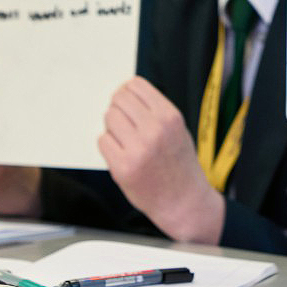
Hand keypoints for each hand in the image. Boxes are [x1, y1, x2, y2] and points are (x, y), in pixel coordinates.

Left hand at [99, 77, 223, 244]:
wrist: (183, 201)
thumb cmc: (179, 164)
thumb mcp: (178, 130)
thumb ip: (155, 112)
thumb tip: (124, 93)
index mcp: (170, 117)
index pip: (135, 86)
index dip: (128, 91)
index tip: (127, 99)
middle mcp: (154, 130)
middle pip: (118, 100)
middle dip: (118, 107)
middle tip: (125, 122)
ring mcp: (137, 149)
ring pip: (109, 118)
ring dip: (113, 126)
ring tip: (126, 139)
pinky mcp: (122, 167)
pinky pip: (103, 140)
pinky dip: (109, 144)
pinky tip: (122, 153)